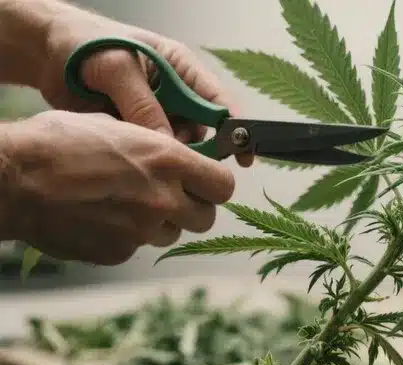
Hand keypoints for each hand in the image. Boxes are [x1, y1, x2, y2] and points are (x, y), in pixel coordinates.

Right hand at [1, 110, 235, 264]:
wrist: (12, 180)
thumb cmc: (57, 143)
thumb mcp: (114, 126)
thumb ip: (155, 146)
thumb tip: (176, 155)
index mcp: (167, 161)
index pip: (224, 186)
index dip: (214, 185)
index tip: (204, 181)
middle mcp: (162, 199)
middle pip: (206, 218)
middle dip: (193, 208)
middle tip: (171, 196)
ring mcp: (141, 230)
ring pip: (172, 233)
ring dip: (160, 222)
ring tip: (126, 203)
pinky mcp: (118, 252)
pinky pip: (137, 247)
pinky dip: (126, 236)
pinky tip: (99, 217)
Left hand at [35, 0, 253, 166]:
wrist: (44, 51)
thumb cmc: (85, 44)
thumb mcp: (116, 67)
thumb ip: (142, 104)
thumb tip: (165, 143)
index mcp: (181, 69)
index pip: (217, 102)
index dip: (234, 130)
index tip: (242, 157)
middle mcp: (174, 93)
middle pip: (201, 131)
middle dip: (194, 150)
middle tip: (178, 166)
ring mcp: (155, 113)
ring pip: (176, 145)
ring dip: (167, 157)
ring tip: (148, 163)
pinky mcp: (135, 129)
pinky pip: (150, 151)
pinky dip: (147, 160)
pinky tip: (136, 164)